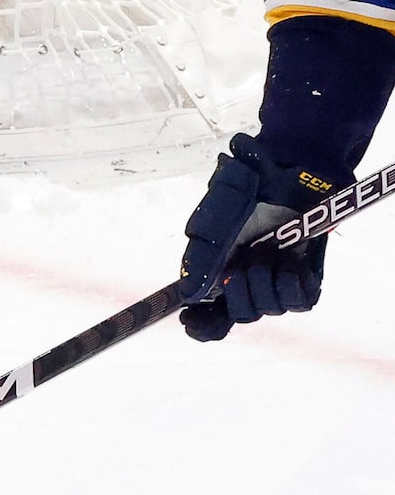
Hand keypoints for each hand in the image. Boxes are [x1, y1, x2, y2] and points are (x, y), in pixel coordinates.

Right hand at [178, 133, 332, 341]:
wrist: (297, 170)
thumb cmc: (253, 182)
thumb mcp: (219, 207)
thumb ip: (203, 249)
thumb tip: (188, 292)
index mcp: (217, 265)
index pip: (207, 311)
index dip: (201, 324)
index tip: (192, 321)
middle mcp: (245, 277)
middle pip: (238, 313)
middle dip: (238, 294)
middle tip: (241, 266)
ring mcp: (276, 280)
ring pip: (266, 308)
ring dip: (265, 280)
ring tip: (270, 250)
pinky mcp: (305, 280)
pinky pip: (298, 301)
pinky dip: (291, 284)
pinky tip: (290, 263)